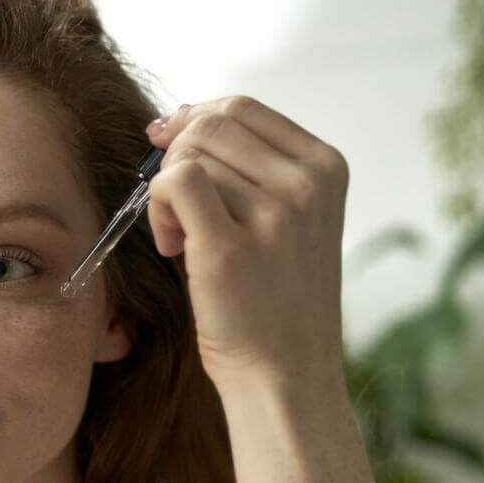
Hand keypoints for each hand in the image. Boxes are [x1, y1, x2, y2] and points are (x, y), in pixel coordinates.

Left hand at [143, 97, 348, 393]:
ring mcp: (275, 214)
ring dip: (165, 195)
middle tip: (176, 210)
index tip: (167, 148)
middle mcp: (307, 184)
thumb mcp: (282, 218)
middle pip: (210, 126)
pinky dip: (157, 208)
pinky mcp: (231, 247)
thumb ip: (244, 168)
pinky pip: (173, 184)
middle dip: (175, 159)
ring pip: (188, 157)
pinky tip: (172, 246)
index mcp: (326, 167)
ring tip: (182, 239)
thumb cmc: (270, 298)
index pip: (243, 108)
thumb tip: (176, 120)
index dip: (193, 120)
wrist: (285, 374)